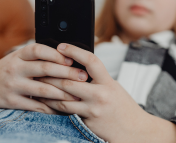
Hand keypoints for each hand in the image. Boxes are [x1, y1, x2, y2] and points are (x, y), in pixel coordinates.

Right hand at [0, 43, 87, 113]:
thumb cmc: (14, 67)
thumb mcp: (22, 57)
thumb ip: (41, 56)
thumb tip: (70, 55)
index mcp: (20, 55)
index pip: (39, 51)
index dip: (56, 54)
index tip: (72, 60)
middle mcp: (16, 68)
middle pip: (45, 69)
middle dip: (67, 73)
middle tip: (83, 76)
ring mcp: (13, 85)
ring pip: (43, 89)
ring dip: (63, 92)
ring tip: (78, 94)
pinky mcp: (13, 101)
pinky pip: (36, 106)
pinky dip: (52, 107)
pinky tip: (64, 107)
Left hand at [37, 43, 151, 142]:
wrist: (133, 131)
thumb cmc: (124, 107)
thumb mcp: (114, 87)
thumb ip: (98, 78)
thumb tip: (80, 67)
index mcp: (108, 82)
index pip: (91, 61)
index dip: (75, 51)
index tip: (62, 46)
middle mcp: (100, 95)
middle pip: (70, 80)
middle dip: (53, 73)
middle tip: (42, 66)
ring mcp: (92, 110)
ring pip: (63, 97)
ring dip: (48, 89)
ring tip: (39, 83)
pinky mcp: (85, 122)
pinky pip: (65, 111)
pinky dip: (54, 104)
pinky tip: (46, 99)